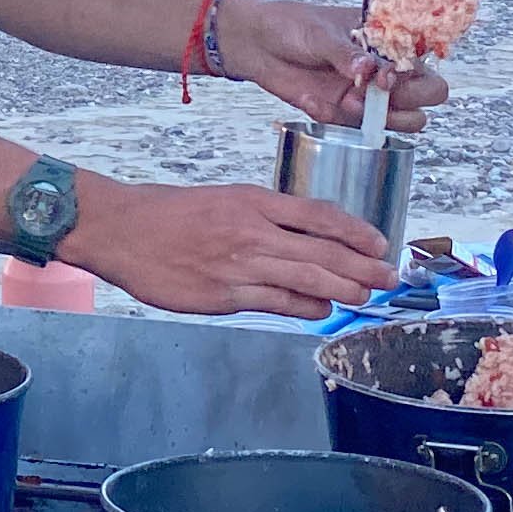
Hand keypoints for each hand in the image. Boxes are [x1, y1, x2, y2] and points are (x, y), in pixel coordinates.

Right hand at [70, 174, 397, 319]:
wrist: (122, 230)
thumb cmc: (168, 214)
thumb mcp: (223, 201)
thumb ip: (263, 220)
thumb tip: (304, 240)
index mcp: (252, 201)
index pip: (318, 215)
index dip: (355, 231)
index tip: (380, 242)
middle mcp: (252, 231)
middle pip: (322, 250)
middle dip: (363, 265)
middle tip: (390, 276)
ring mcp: (239, 266)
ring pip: (307, 278)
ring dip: (344, 288)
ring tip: (368, 295)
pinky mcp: (224, 295)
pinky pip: (276, 303)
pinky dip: (305, 306)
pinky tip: (323, 310)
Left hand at [217, 0, 448, 131]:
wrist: (256, 43)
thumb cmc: (293, 26)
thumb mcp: (321, 33)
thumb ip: (346, 53)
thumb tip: (367, 70)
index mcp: (387, 40)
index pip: (425, 58)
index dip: (416, 69)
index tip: (387, 72)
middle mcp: (385, 69)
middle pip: (429, 94)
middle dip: (411, 98)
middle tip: (379, 91)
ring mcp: (368, 95)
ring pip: (407, 120)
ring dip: (386, 117)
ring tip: (351, 100)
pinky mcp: (345, 114)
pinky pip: (359, 128)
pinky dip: (341, 119)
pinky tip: (315, 100)